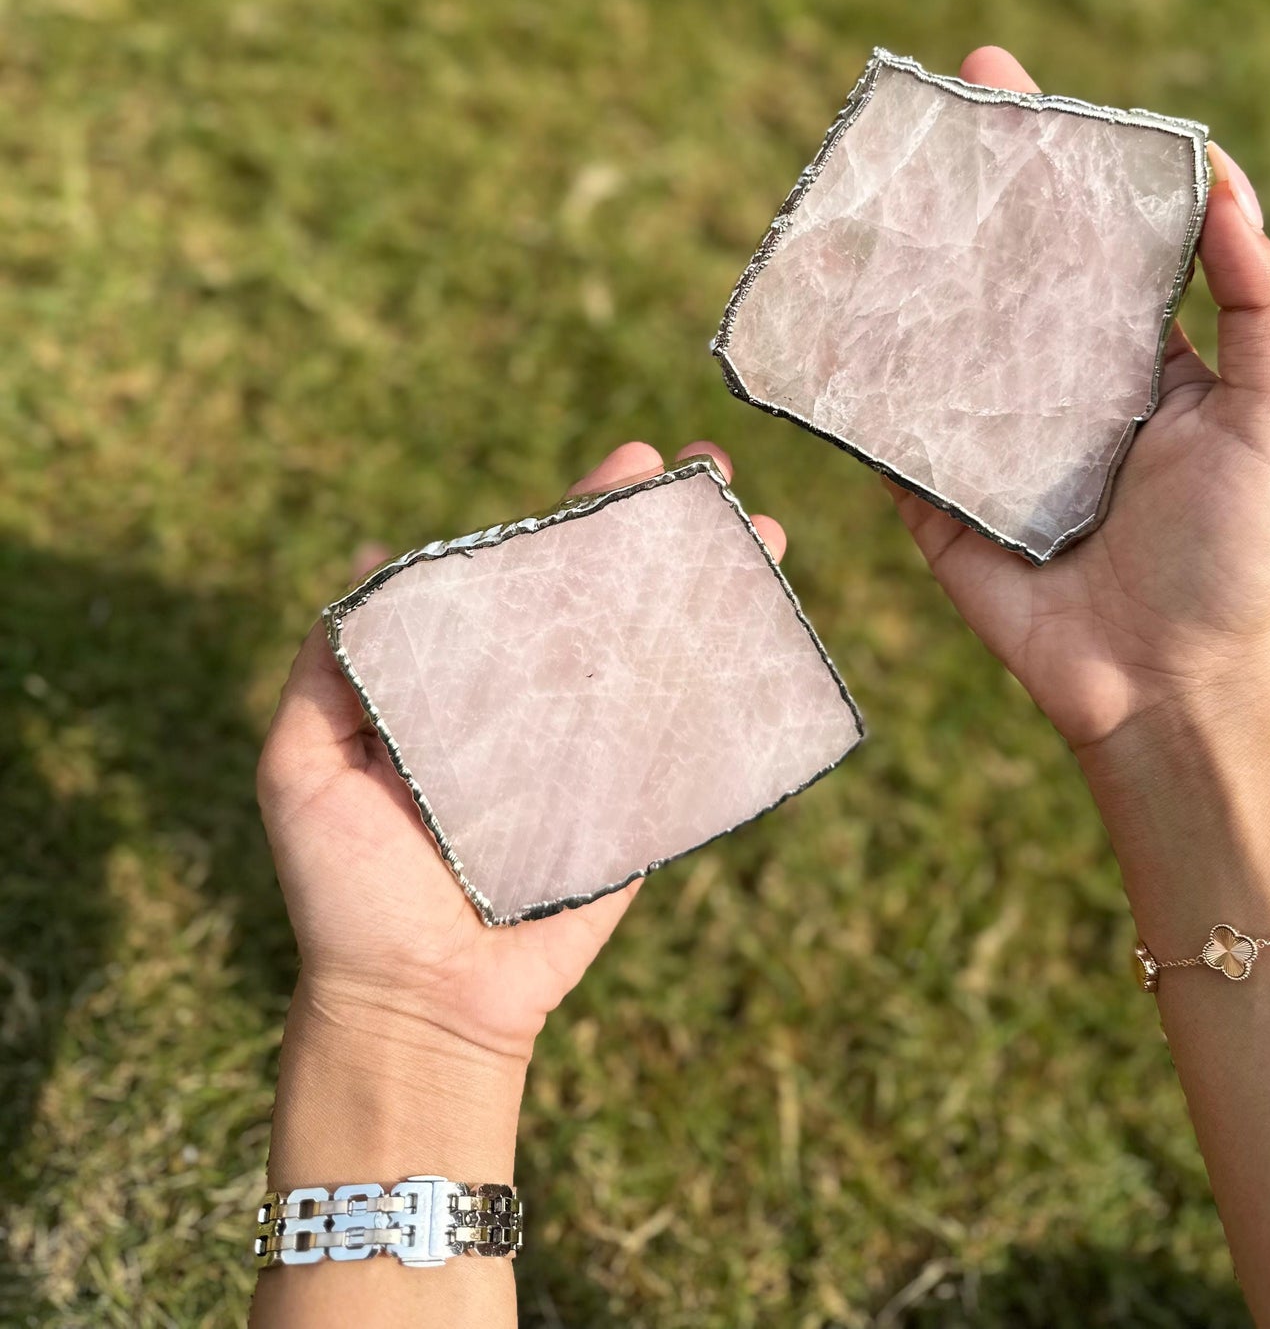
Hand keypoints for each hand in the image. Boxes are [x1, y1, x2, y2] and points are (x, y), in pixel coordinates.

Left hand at [257, 438, 787, 1061]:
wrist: (412, 1004)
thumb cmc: (346, 890)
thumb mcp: (303, 765)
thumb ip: (331, 668)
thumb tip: (370, 557)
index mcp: (469, 680)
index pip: (531, 576)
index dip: (582, 514)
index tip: (633, 461)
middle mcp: (537, 706)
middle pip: (611, 599)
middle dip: (664, 532)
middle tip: (711, 469)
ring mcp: (593, 758)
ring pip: (663, 656)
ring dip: (717, 590)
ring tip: (761, 528)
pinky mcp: (636, 815)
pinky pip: (688, 746)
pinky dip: (733, 692)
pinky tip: (770, 633)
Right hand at [889, 48, 1269, 750]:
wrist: (1161, 685)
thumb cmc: (1238, 552)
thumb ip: (1266, 302)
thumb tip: (1227, 181)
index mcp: (1136, 351)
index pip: (1093, 234)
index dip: (1061, 158)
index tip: (1020, 83)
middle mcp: (1054, 377)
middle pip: (1004, 258)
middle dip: (972, 177)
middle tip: (936, 97)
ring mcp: (985, 429)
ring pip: (935, 324)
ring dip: (902, 253)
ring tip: (868, 176)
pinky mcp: (930, 487)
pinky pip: (884, 420)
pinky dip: (850, 368)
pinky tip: (820, 299)